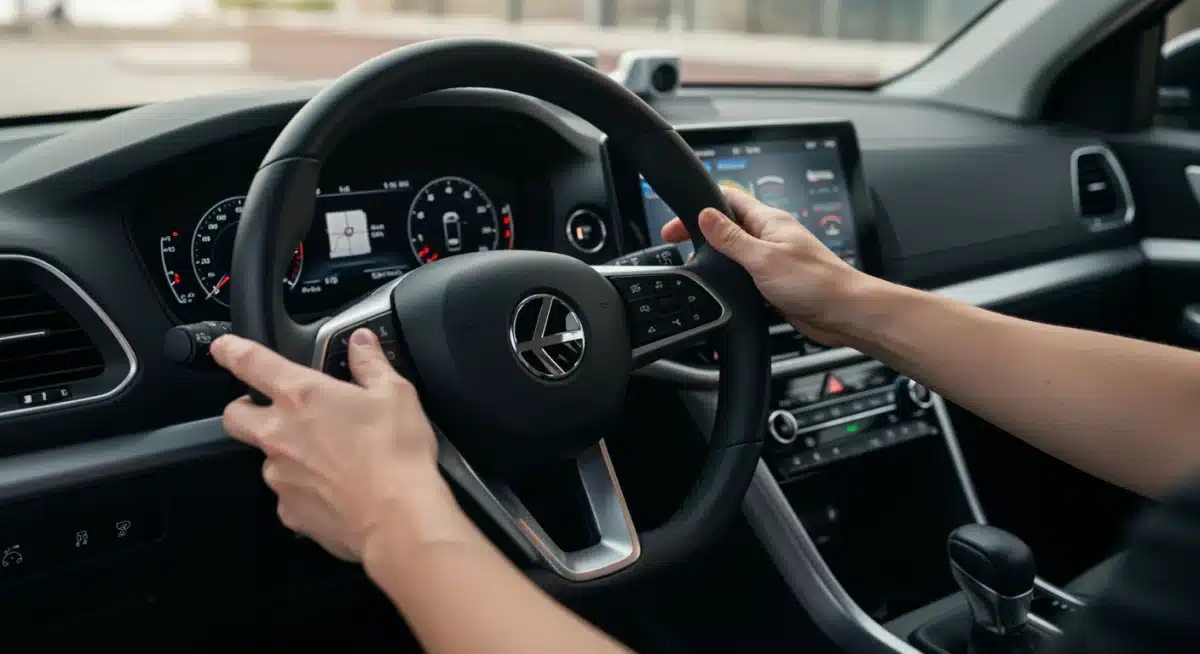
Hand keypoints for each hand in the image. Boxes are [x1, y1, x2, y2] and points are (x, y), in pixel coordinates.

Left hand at [211, 329, 472, 561]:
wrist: (398, 518)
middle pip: (235, 416)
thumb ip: (371, 363)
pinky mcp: (289, 510)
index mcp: (302, 395)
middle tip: (273, 410)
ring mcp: (280, 475)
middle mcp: (279, 434)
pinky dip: (303, 489)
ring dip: (285, 453)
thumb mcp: (395, 394)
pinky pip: (287, 494)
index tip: (223, 348)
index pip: (251, 363)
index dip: (232, 350)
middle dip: (245, 409)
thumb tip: (361, 344)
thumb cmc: (396, 454)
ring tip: (326, 457)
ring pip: (265, 458)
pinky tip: (334, 489)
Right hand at [662, 187, 874, 345]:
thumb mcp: (762, 258)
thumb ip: (731, 238)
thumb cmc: (815, 282)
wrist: (844, 313)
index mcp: (769, 221)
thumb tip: (705, 216)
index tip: (677, 225)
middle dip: (702, 233)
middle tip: (679, 247)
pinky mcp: (777, 281)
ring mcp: (775, 258)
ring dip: (717, 258)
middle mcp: (771, 236)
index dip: (699, 207)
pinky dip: (732, 279)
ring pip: (737, 251)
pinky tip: (724, 289)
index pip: (728, 199)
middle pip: (729, 225)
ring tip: (697, 269)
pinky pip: (747, 274)